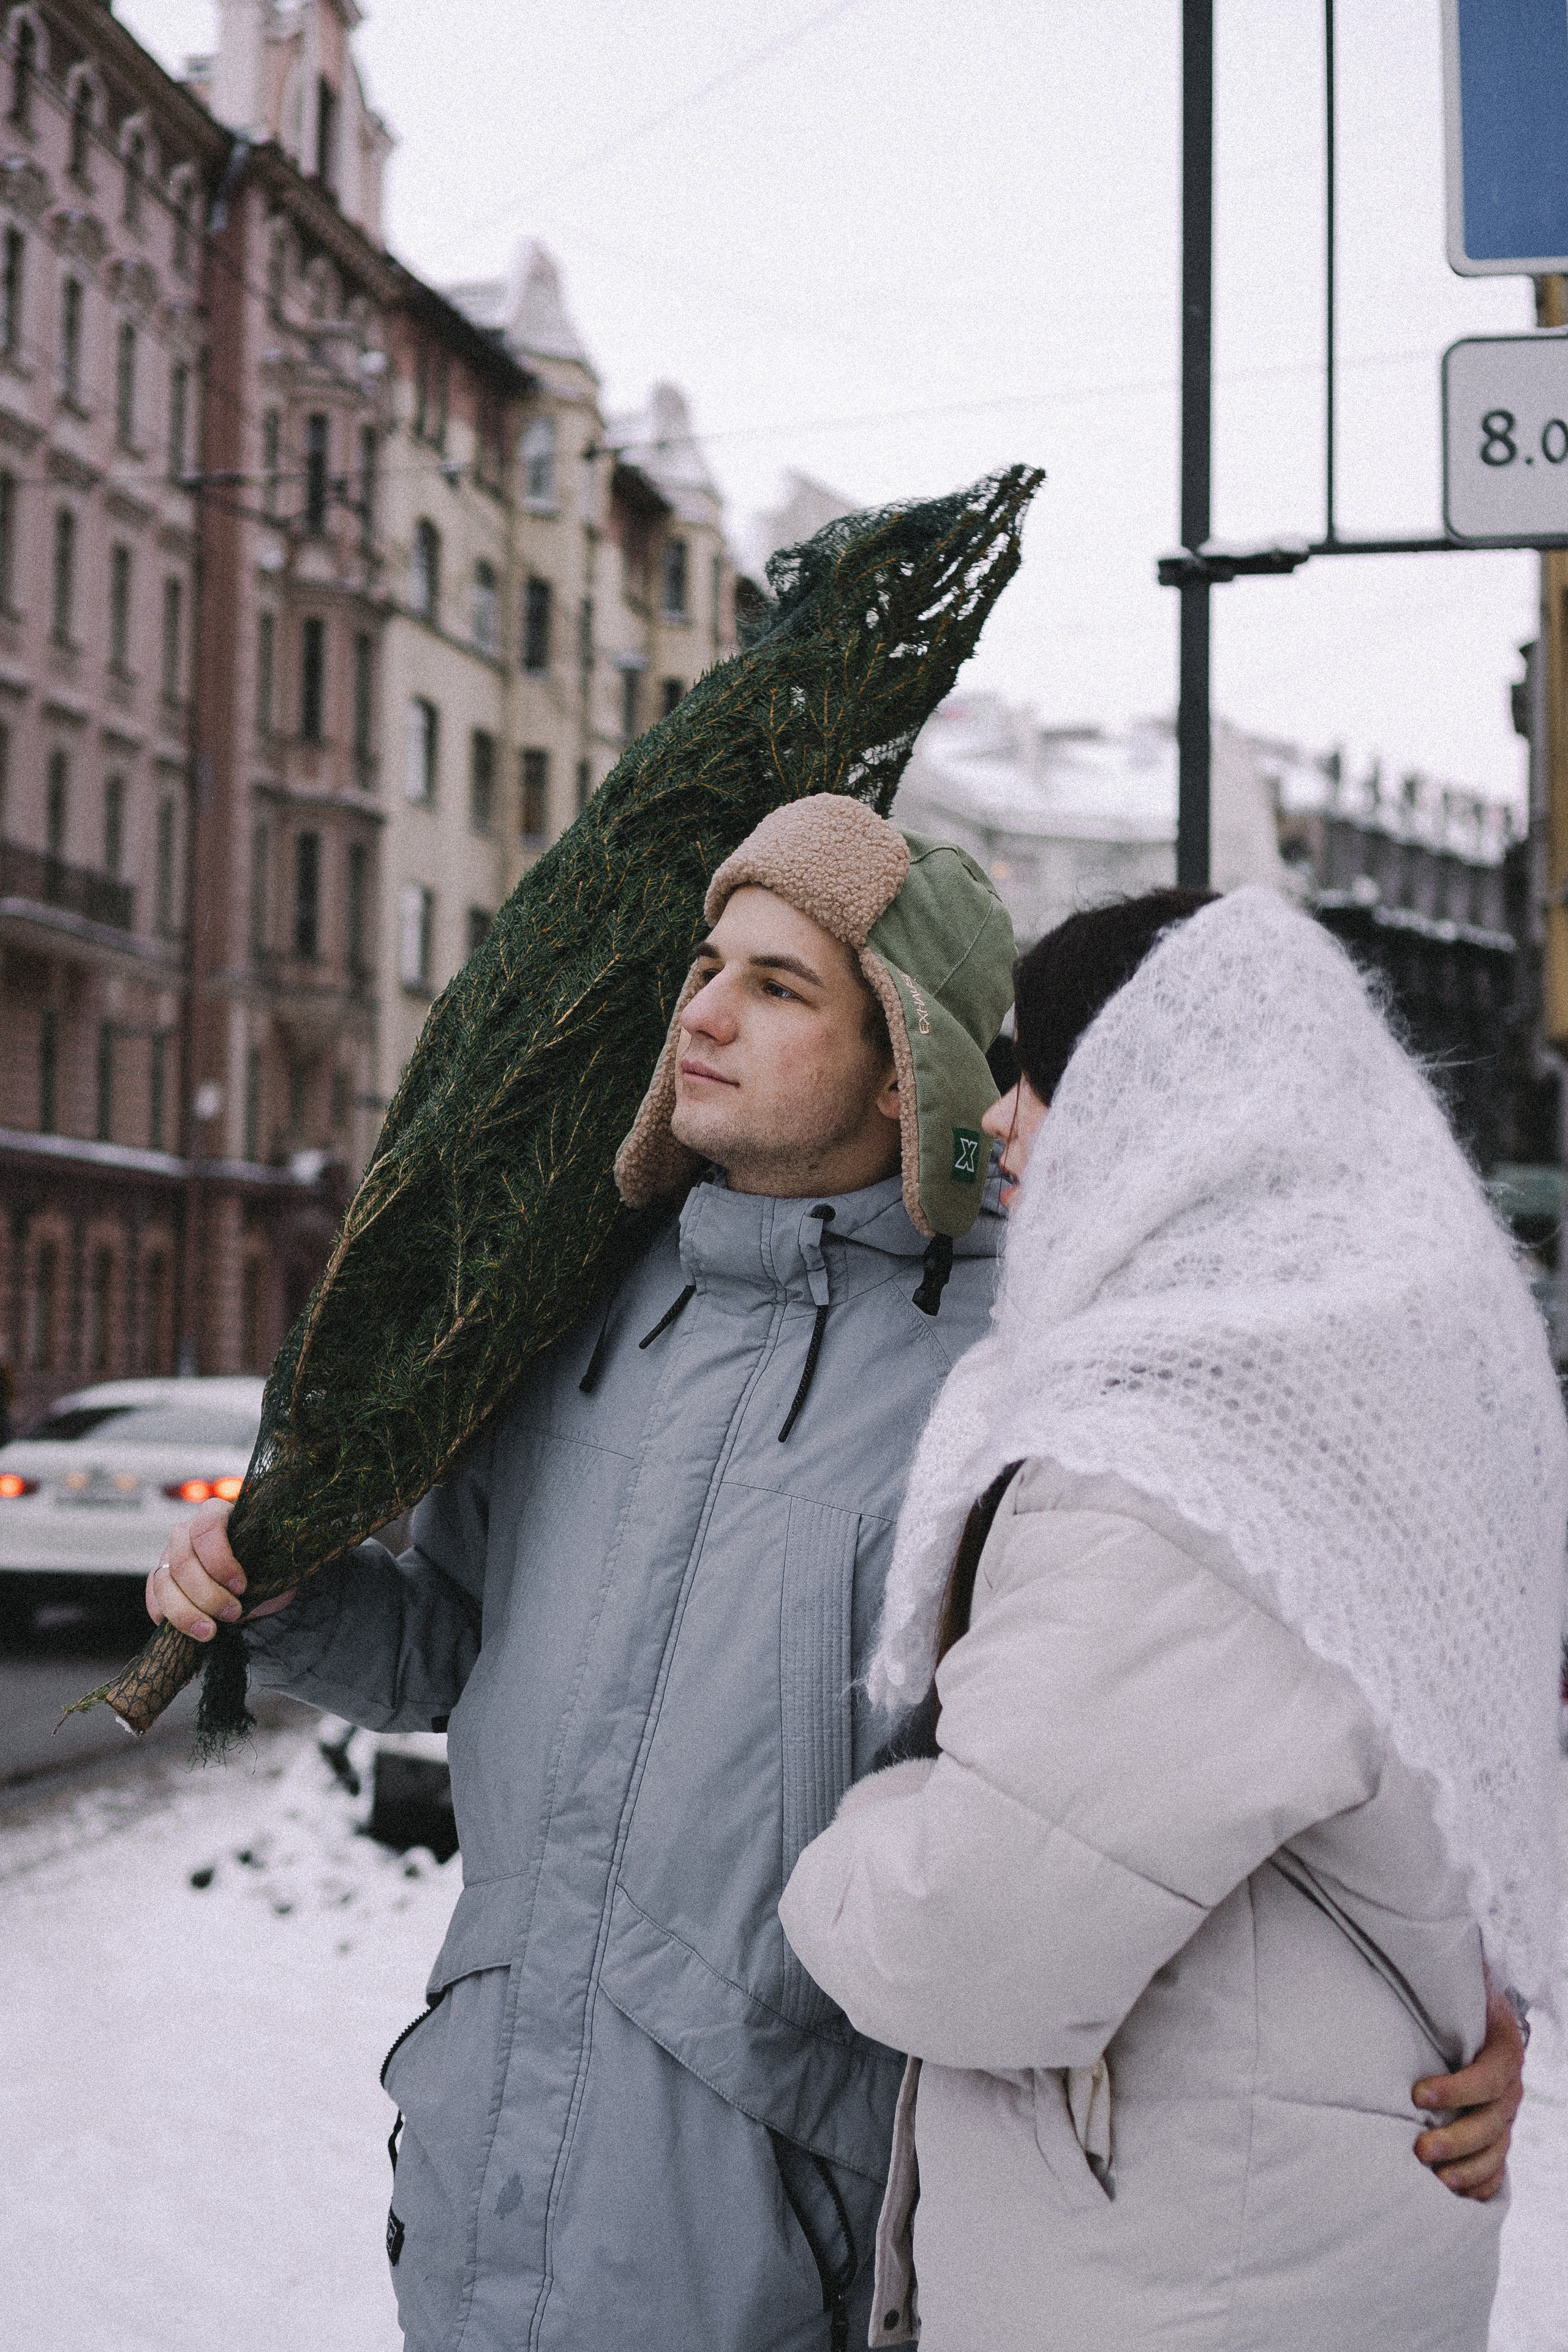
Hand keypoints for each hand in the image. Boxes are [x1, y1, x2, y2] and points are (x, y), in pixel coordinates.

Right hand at [145, 1500, 295, 1639]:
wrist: (257, 1581)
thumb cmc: (267, 1565)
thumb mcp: (275, 1562)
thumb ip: (266, 1565)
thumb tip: (255, 1583)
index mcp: (216, 1514)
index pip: (206, 1528)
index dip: (220, 1561)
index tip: (241, 1587)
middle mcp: (186, 1531)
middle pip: (183, 1561)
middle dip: (208, 1594)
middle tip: (233, 1614)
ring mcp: (169, 1554)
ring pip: (164, 1583)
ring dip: (185, 1612)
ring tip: (209, 1632)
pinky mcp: (160, 1578)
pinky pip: (153, 1596)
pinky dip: (166, 1615)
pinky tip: (187, 1629)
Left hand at [1412, 1981, 1524, 2199]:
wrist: (1473, 2007)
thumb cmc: (1451, 1997)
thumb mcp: (1453, 1988)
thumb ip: (1435, 1987)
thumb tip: (1399, 1967)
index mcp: (1503, 2047)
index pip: (1488, 2077)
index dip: (1456, 2090)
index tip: (1417, 2095)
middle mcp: (1510, 2085)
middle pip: (1492, 2122)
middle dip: (1457, 2139)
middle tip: (1420, 2150)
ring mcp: (1505, 2113)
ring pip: (1497, 2149)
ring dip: (1469, 2168)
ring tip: (1438, 2180)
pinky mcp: (1496, 2133)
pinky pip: (1499, 2167)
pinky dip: (1483, 2183)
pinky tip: (1462, 2195)